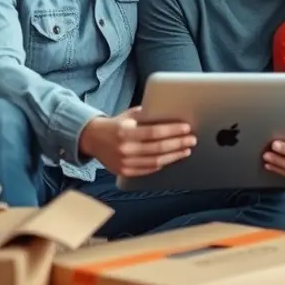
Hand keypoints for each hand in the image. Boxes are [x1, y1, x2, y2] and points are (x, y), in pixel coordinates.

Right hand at [79, 106, 196, 176]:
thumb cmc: (115, 124)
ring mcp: (124, 163)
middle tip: (192, 139)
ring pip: (156, 161)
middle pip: (158, 148)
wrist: (92, 139)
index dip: (172, 131)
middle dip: (178, 143)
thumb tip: (170, 113)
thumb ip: (147, 116)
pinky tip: (172, 158)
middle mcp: (125, 149)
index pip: (154, 132)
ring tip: (186, 149)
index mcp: (125, 132)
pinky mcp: (125, 172)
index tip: (186, 128)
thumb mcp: (128, 116)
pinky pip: (148, 169)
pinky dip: (162, 164)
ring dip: (174, 155)